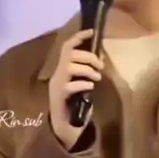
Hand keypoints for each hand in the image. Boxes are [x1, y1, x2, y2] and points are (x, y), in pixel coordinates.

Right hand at [48, 29, 103, 150]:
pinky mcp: (60, 97)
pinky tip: (90, 87)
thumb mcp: (81, 83)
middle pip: (69, 54)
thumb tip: (100, 58)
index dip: (79, 37)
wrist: (65, 126)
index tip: (92, 32)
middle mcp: (57, 74)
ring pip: (70, 67)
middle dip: (88, 56)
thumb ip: (85, 71)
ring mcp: (57, 85)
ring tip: (97, 77)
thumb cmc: (75, 103)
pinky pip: (71, 86)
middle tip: (100, 65)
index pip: (67, 46)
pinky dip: (83, 83)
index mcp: (62, 69)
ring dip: (87, 70)